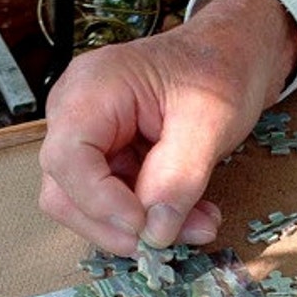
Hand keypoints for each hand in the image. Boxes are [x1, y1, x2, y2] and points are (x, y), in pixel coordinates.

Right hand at [39, 0, 296, 255]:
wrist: (231, 54)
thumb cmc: (218, 69)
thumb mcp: (209, 120)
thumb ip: (179, 177)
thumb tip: (154, 232)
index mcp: (91, 89)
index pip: (67, 159)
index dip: (100, 203)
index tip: (144, 227)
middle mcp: (76, 114)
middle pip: (65, 193)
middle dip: (117, 227)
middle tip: (170, 241)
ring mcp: (88, 139)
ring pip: (88, 208)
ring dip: (139, 230)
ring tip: (196, 225)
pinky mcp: (107, 160)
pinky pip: (115, 204)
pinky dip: (151, 220)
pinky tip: (190, 216)